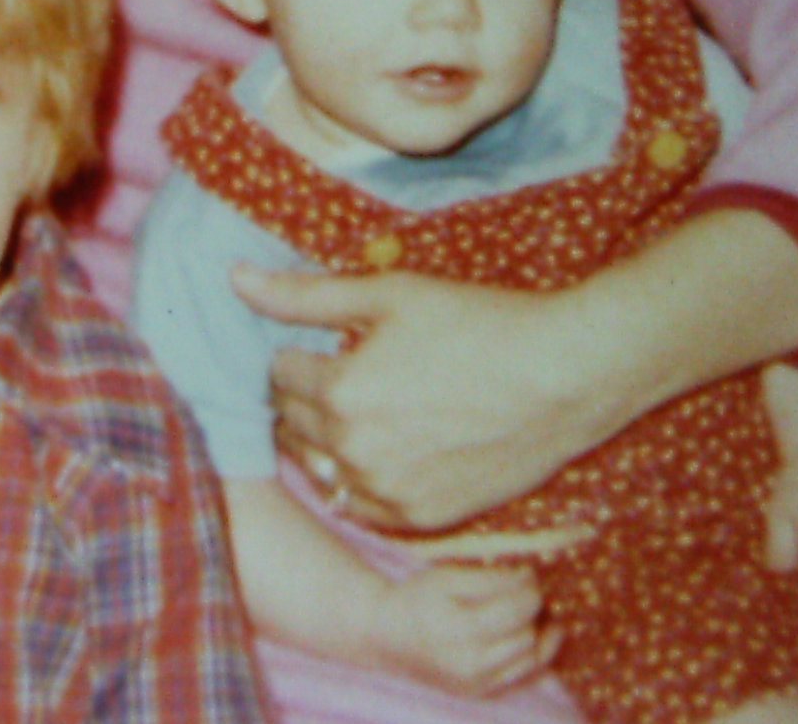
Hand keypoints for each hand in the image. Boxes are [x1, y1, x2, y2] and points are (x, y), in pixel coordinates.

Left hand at [234, 267, 631, 531]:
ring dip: (322, 440)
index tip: (315, 344)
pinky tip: (383, 447)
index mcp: (339, 392)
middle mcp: (353, 451)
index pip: (278, 375)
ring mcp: (386, 492)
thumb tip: (235, 279)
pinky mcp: (419, 519)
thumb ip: (305, 295)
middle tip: (330, 375)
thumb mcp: (389, 295)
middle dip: (299, 396)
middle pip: (290, 424)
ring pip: (320, 469)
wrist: (562, 378)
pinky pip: (360, 504)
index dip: (293, 353)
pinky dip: (358, 477)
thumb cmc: (478, 323)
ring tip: (355, 411)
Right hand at [369, 563, 558, 696]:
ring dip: (538, 634)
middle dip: (533, 611)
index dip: (530, 589)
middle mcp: (472, 664)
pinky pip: (522, 677)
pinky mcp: (479, 693)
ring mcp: (477, 684)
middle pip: (527, 636)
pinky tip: (532, 636)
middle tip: (528, 589)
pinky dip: (532, 656)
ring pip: (531, 660)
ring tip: (534, 613)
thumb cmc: (417, 599)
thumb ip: (490, 579)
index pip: (517, 611)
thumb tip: (529, 579)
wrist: (389, 637)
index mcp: (462, 630)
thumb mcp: (448, 577)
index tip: (528, 573)